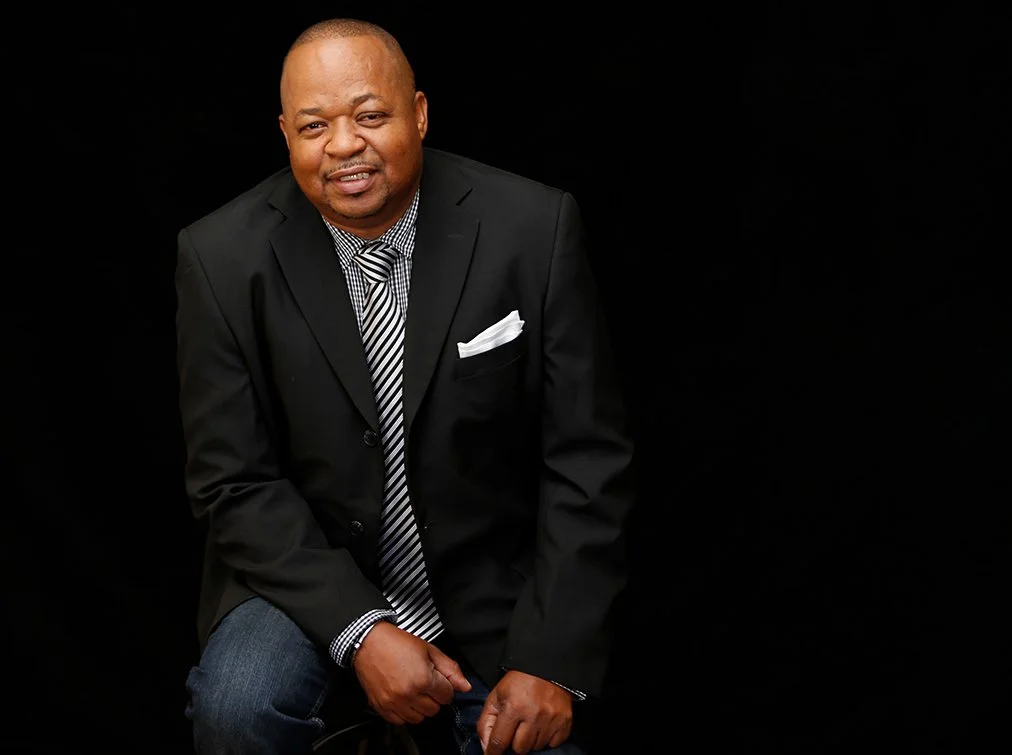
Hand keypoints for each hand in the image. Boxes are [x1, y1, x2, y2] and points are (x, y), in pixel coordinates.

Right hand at [352, 622, 471, 724]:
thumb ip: (450, 669)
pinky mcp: (382, 707)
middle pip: (434, 709)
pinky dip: (405, 713)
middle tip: (426, 683)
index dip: (445, 686)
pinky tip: (404, 698)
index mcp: (423, 679)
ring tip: (414, 690)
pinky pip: (401, 721)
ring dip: (420, 707)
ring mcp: (394, 703)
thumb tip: (465, 686)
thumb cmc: (397, 643)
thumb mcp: (429, 650)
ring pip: (419, 718)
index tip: (438, 679)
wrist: (369, 642)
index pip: (447, 696)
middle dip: (434, 697)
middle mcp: (409, 694)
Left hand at [477, 670, 572, 753]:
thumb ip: (485, 722)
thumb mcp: (496, 697)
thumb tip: (486, 748)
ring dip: (531, 740)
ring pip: (536, 747)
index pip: (499, 742)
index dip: (493, 752)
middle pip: (520, 749)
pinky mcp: (565, 721)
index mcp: (513, 707)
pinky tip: (543, 725)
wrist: (545, 668)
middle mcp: (533, 715)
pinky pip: (553, 744)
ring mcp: (551, 719)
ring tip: (530, 724)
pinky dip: (547, 739)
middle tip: (516, 729)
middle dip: (514, 742)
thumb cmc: (518, 683)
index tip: (493, 754)